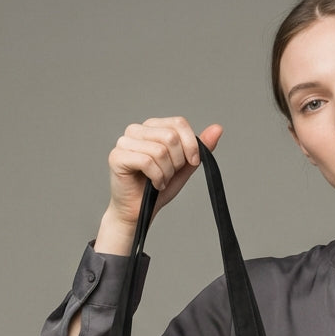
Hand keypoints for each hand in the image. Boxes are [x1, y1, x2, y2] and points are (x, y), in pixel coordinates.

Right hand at [94, 117, 222, 252]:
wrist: (139, 212)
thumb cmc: (159, 188)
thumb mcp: (185, 167)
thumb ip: (199, 148)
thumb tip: (218, 128)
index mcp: (152, 127)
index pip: (179, 123)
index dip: (191, 144)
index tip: (192, 162)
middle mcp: (136, 130)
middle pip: (171, 137)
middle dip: (178, 162)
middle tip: (169, 175)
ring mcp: (124, 142)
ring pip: (160, 150)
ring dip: (167, 173)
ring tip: (161, 181)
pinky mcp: (116, 157)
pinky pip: (147, 162)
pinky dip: (157, 177)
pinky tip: (155, 185)